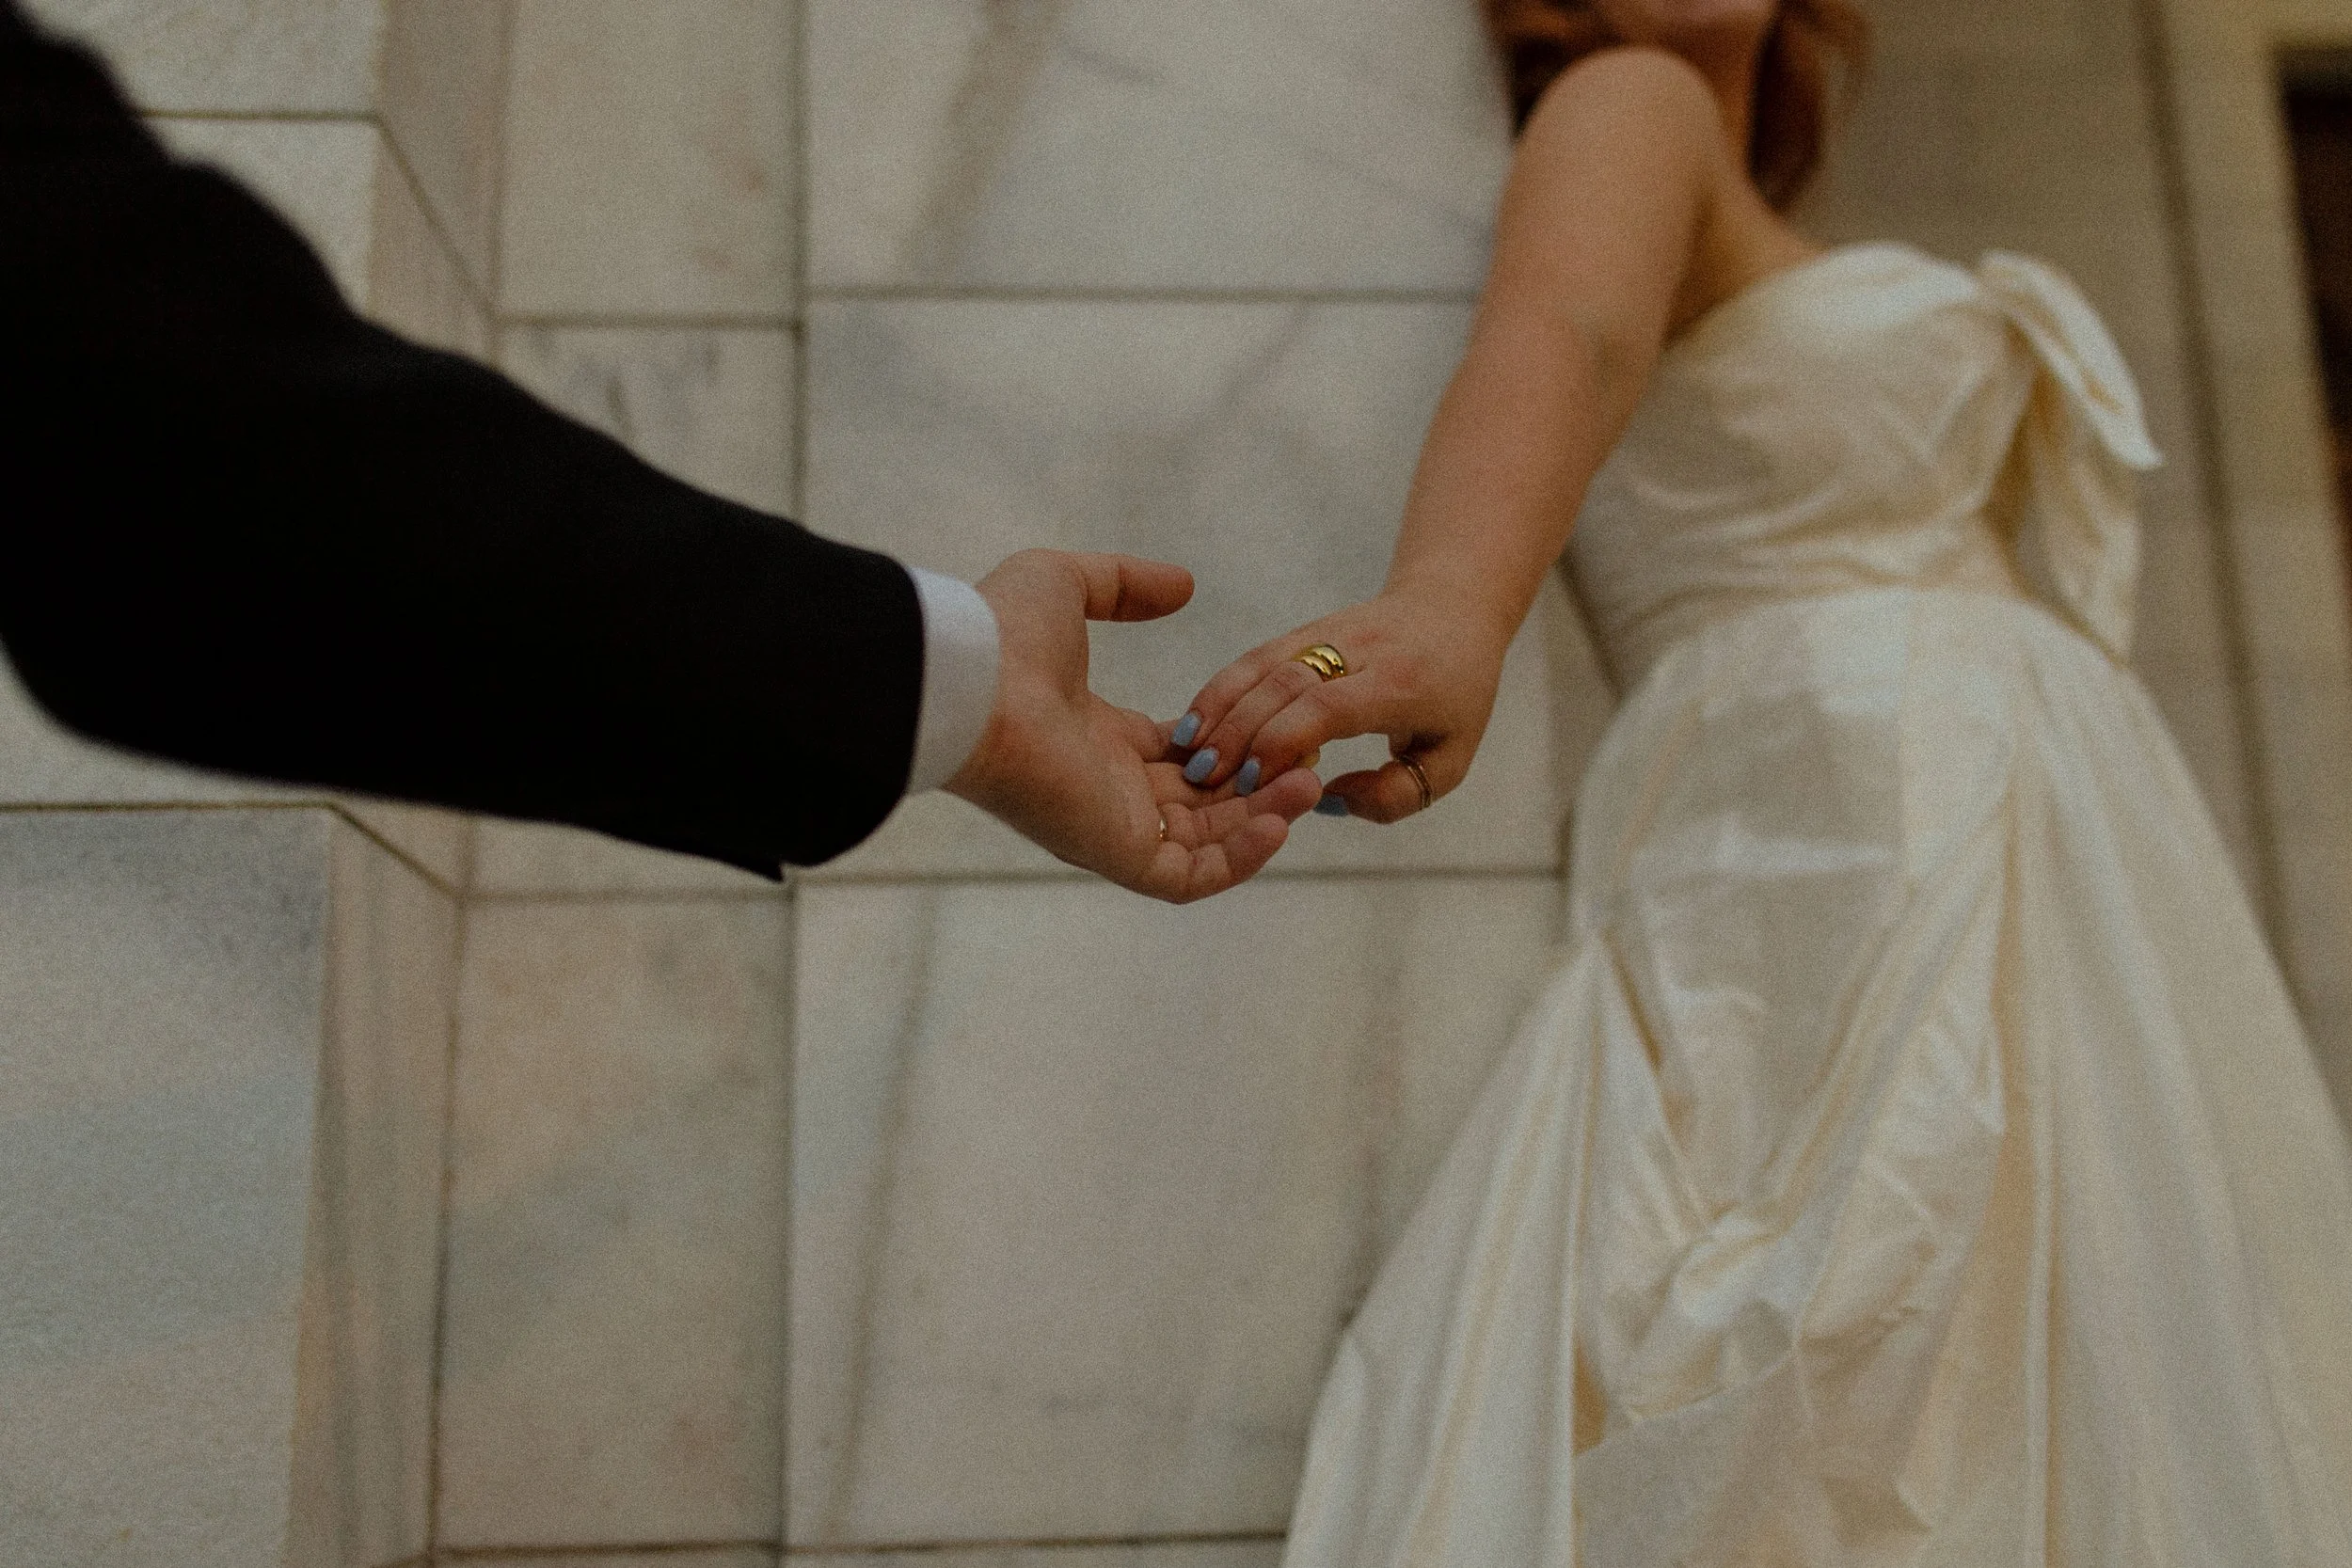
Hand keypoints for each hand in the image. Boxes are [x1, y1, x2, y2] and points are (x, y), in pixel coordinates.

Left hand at [947, 550, 1322, 901]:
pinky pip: (1190, 876)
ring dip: (1262, 819)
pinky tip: (1282, 821)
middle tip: (1310, 762)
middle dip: (1259, 786)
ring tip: (1311, 787)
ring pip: (1206, 841)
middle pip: (1200, 802)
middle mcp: (1106, 788)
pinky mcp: (1115, 853)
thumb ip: (1125, 585)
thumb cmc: (1001, 635)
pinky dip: (1239, 859)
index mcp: (1096, 739)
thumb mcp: (1069, 586)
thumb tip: (1182, 586)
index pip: (1177, 755)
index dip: (1228, 742)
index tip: (1274, 723)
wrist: (969, 682)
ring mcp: (1112, 826)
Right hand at [1170, 592, 1508, 822]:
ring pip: (1262, 663)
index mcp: (1402, 684)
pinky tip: (1192, 724)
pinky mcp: (1303, 630)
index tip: (1256, 781)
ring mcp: (1327, 633)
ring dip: (1219, 707)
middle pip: (1286, 682)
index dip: (1286, 740)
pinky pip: (1254, 657)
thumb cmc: (1456, 696)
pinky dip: (1219, 689)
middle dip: (1240, 731)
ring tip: (1187, 752)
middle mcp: (1360, 650)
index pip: (1331, 704)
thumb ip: (1395, 794)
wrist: (1453, 609)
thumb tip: (1327, 801)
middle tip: (1206, 778)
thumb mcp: (1450, 758)